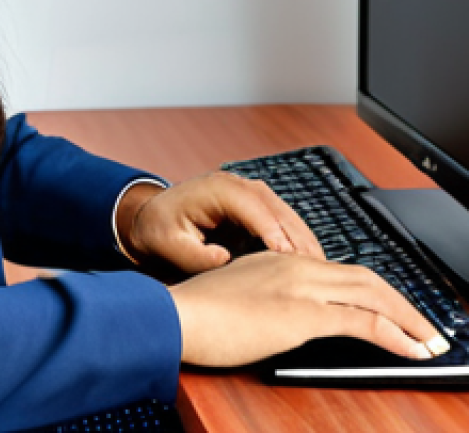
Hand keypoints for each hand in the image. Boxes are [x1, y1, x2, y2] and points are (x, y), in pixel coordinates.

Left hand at [117, 170, 323, 273]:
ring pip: (285, 213)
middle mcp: (237, 185)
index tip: (288, 257)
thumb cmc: (161, 231)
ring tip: (320, 271)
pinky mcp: (256, 206)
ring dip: (303, 239)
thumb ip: (196, 256)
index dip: (272, 231)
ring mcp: (249, 193)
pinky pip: (282, 220)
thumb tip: (223, 258)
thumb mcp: (171, 245)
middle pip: (276, 208)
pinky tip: (310, 263)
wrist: (155, 218)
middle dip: (297, 238)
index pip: (252, 207)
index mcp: (216, 188)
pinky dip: (297, 239)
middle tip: (317, 270)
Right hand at [167, 251, 448, 365]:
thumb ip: (265, 299)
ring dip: (409, 318)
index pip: (339, 270)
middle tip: (425, 326)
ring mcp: (300, 285)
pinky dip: (397, 334)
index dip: (373, 290)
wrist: (176, 314)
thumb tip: (281, 318)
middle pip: (366, 276)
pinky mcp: (303, 312)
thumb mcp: (237, 297)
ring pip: (373, 293)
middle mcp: (294, 264)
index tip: (391, 311)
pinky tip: (412, 349)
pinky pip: (364, 320)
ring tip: (430, 339)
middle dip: (402, 303)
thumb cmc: (196, 313)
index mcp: (278, 258)